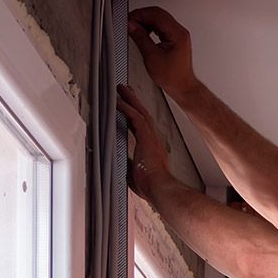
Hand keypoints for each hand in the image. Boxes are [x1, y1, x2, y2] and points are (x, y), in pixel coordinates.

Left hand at [117, 85, 171, 203]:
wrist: (159, 188)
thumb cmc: (150, 186)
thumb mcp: (135, 172)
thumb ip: (129, 163)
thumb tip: (121, 161)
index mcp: (153, 149)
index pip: (143, 127)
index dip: (136, 116)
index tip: (131, 108)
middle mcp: (154, 140)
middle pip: (144, 115)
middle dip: (135, 102)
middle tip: (127, 91)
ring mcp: (151, 138)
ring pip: (140, 112)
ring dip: (130, 100)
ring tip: (122, 89)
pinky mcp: (146, 137)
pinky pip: (135, 117)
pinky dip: (126, 107)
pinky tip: (118, 101)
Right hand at [128, 6, 198, 104]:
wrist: (182, 87)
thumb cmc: (172, 77)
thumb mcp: (152, 57)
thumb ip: (140, 38)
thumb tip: (131, 25)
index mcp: (177, 34)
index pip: (156, 15)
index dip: (140, 15)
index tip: (129, 20)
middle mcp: (179, 32)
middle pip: (158, 14)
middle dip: (141, 16)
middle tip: (129, 23)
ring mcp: (177, 34)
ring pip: (159, 19)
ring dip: (145, 21)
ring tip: (134, 29)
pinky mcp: (174, 38)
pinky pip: (160, 26)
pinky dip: (150, 27)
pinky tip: (142, 33)